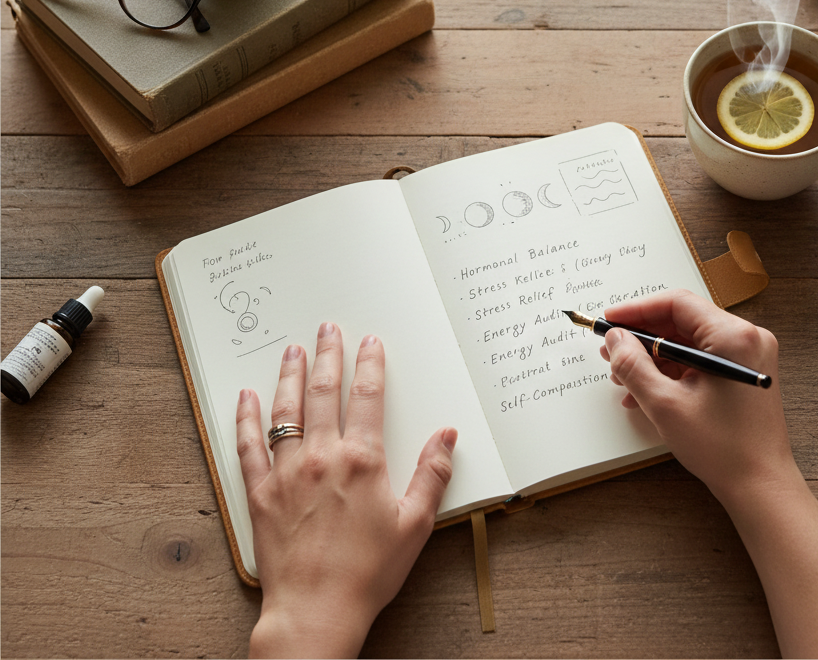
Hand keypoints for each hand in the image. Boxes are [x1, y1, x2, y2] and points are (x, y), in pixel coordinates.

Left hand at [236, 322, 456, 658]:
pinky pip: (249, 446)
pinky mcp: (260, 494)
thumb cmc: (367, 573)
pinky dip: (246, 419)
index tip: (370, 343)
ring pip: (286, 410)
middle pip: (324, 391)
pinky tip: (246, 397)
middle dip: (328, 355)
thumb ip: (432, 474)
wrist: (316, 612)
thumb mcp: (415, 524)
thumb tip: (446, 435)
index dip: (370, 364)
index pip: (367, 396)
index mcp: (361, 460)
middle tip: (327, 330)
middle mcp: (322, 457)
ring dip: (289, 375)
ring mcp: (286, 473)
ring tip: (292, 351)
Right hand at [602, 290, 817, 655]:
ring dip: (654, 356)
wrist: (761, 486)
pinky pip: (700, 359)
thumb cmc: (723, 448)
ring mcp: (747, 355)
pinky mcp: (743, 372)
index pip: (676, 304)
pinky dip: (672, 370)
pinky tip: (646, 389)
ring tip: (624, 375)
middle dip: (643, 337)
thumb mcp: (665, 404)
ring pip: (689, 341)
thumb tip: (615, 338)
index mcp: (733, 336)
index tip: (609, 321)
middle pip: (682, 321)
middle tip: (611, 349)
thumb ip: (633, 365)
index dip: (636, 310)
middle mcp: (746, 337)